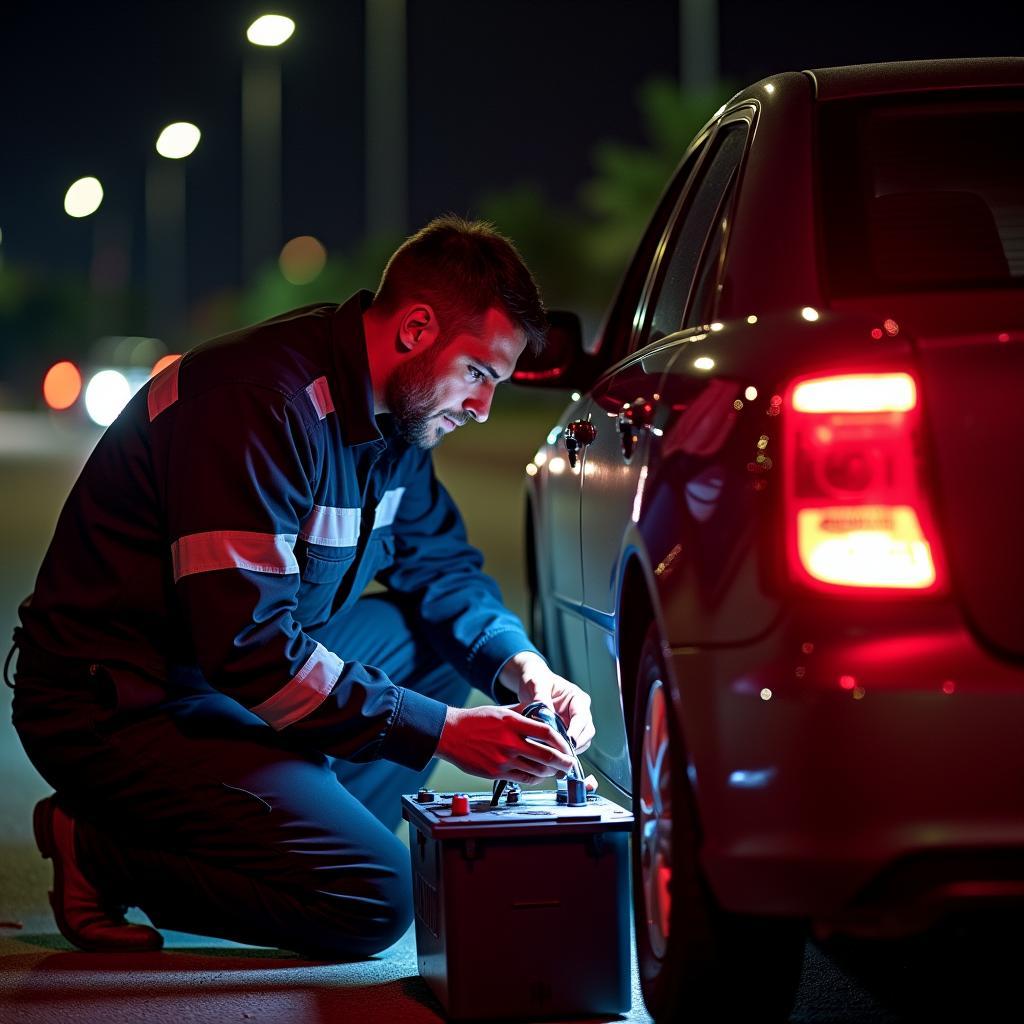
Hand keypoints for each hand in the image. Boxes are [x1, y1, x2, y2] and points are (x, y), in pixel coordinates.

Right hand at [435, 704, 576, 783]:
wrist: (451, 733)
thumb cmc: (476, 721)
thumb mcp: (501, 711)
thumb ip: (523, 716)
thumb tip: (543, 720)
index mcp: (513, 722)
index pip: (546, 732)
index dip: (562, 742)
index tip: (568, 746)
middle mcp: (510, 741)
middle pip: (546, 755)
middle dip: (563, 761)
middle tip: (570, 764)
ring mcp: (503, 759)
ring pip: (537, 770)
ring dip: (550, 772)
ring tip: (555, 770)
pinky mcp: (496, 772)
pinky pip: (523, 779)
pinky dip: (535, 778)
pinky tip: (539, 775)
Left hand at [499, 652, 595, 753]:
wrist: (531, 683)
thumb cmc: (537, 679)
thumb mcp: (537, 684)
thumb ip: (541, 698)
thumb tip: (544, 714)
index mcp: (577, 699)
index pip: (582, 718)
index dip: (577, 731)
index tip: (568, 741)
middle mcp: (580, 712)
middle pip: (587, 732)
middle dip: (576, 743)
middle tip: (561, 752)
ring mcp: (574, 723)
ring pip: (580, 742)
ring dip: (569, 749)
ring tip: (553, 753)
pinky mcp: (565, 732)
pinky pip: (568, 745)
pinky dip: (561, 750)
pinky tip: (549, 752)